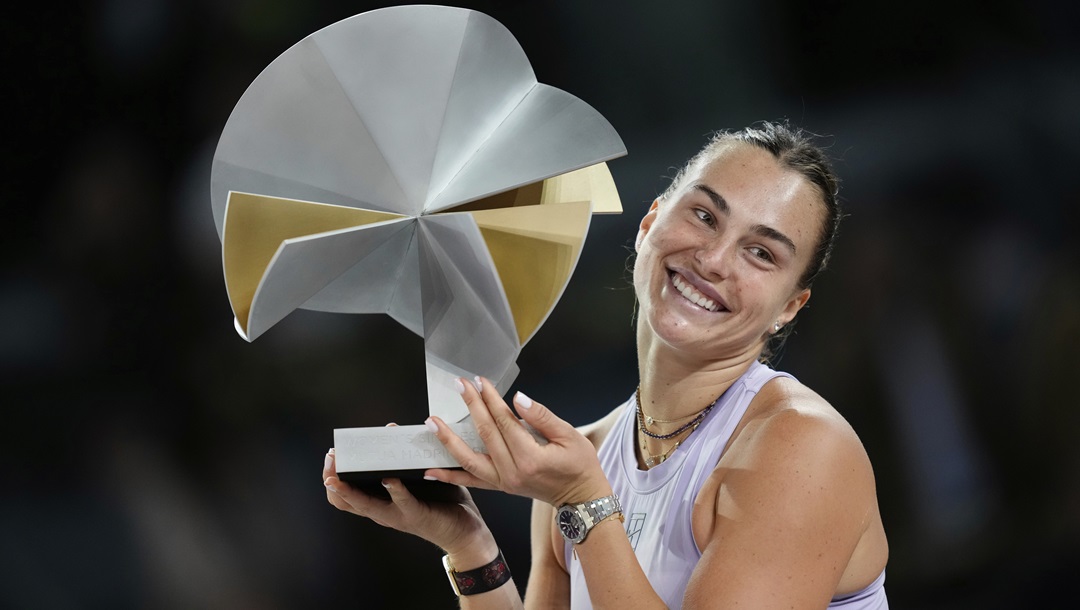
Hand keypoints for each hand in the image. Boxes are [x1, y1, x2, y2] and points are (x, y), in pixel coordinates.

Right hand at [322, 441, 495, 559]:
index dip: (332, 477)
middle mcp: (383, 512)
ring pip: (365, 506)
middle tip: (330, 460)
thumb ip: (402, 456)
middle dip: (333, 480)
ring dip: (350, 490)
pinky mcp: (416, 515)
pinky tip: (389, 478)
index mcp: (380, 502)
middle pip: (346, 501)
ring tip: (339, 477)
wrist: (466, 531)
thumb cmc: (441, 501)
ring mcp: (397, 515)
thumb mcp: (416, 476)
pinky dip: (394, 490)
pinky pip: (402, 502)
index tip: (330, 456)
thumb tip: (390, 429)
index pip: (346, 495)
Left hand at [424, 377, 611, 506]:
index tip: (481, 381)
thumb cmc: (580, 466)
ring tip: (432, 423)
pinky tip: (431, 469)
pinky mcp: (501, 487)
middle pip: (485, 434)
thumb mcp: (570, 435)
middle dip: (472, 406)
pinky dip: (450, 475)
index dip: (491, 399)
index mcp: (531, 458)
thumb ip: (542, 417)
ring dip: (449, 440)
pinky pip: (471, 481)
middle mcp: (513, 472)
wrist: (582, 498)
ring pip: (469, 460)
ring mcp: (504, 482)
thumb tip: (518, 399)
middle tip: (460, 385)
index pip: (505, 422)